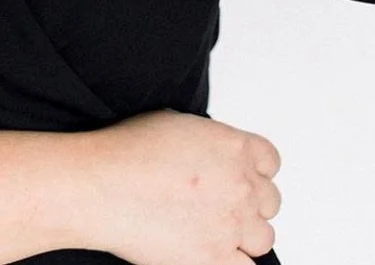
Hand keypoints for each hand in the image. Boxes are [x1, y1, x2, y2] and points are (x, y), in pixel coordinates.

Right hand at [90, 106, 280, 264]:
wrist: (103, 186)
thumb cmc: (129, 151)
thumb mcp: (178, 123)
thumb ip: (210, 141)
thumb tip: (214, 155)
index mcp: (234, 146)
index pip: (271, 161)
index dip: (256, 169)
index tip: (243, 176)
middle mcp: (241, 184)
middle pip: (270, 200)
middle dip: (250, 202)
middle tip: (224, 204)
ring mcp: (231, 223)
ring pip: (263, 237)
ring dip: (245, 234)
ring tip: (219, 231)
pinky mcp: (215, 258)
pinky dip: (233, 261)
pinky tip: (214, 253)